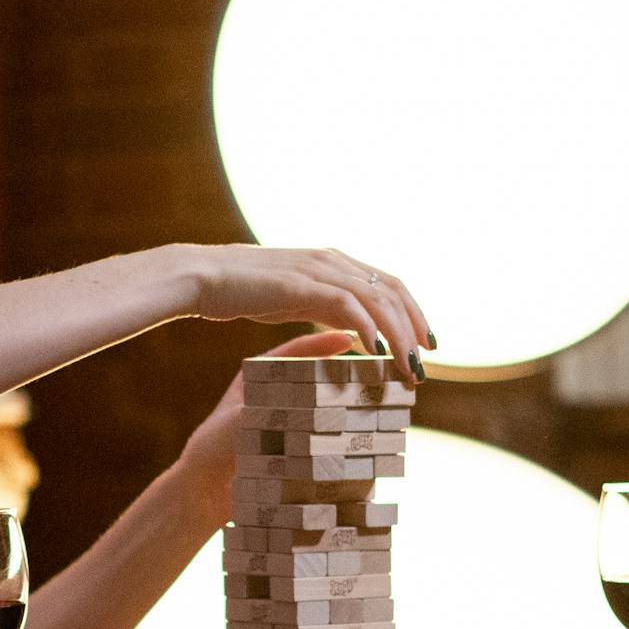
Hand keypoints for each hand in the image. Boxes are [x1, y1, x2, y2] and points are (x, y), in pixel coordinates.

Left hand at [170, 329, 362, 527]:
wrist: (202, 493)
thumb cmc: (211, 452)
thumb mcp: (236, 423)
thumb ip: (266, 410)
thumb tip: (301, 407)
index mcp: (257, 378)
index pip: (295, 350)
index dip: (323, 342)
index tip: (351, 338)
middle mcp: (275, 397)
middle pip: (315, 376)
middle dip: (343, 374)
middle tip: (372, 371)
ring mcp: (285, 423)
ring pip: (322, 407)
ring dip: (344, 406)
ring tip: (371, 403)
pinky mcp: (291, 450)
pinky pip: (319, 438)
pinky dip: (337, 438)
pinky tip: (357, 439)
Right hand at [187, 244, 432, 383]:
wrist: (203, 276)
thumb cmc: (240, 290)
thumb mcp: (290, 299)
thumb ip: (321, 308)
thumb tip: (347, 331)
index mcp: (333, 262)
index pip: (389, 284)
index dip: (413, 313)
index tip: (424, 345)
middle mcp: (333, 261)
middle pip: (393, 291)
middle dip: (414, 328)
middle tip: (424, 365)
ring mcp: (318, 269)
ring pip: (377, 299)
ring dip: (398, 335)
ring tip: (408, 368)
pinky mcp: (301, 284)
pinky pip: (347, 305)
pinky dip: (368, 329)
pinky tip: (378, 352)